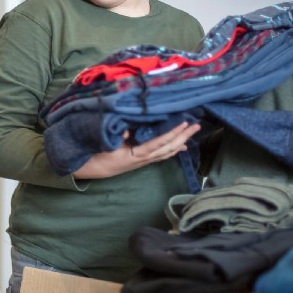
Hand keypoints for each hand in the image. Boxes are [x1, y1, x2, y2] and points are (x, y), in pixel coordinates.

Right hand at [72, 122, 201, 178]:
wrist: (96, 169)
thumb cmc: (101, 154)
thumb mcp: (108, 144)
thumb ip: (118, 135)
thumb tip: (129, 129)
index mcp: (137, 153)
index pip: (159, 142)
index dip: (172, 133)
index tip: (183, 123)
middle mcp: (144, 158)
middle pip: (168, 148)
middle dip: (183, 137)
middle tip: (196, 126)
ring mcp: (145, 160)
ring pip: (167, 152)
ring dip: (180, 142)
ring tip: (191, 134)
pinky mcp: (144, 160)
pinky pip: (162, 155)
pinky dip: (172, 149)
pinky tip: (180, 146)